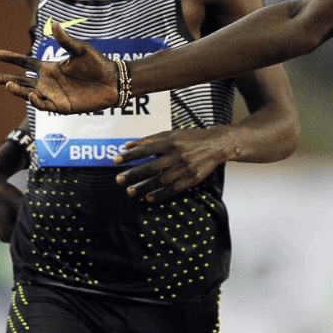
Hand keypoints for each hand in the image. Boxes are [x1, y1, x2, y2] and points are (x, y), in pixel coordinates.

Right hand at [0, 22, 118, 112]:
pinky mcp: (62, 107)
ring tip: (7, 84)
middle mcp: (48, 82)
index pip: (24, 63)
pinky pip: (44, 105)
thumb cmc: (98, 65)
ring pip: (28, 93)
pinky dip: (36, 101)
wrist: (114, 82)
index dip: (10, 58)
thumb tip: (54, 24)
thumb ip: (65, 40)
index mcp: (49, 67)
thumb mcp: (80, 50)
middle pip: (19, 81)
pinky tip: (32, 94)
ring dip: (17, 90)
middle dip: (2, 79)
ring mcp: (53, 95)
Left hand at [114, 128, 231, 202]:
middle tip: (118, 180)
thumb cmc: (191, 138)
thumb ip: (149, 139)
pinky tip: (149, 198)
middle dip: (134, 174)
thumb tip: (127, 145)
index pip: (145, 149)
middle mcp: (176, 155)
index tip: (116, 161)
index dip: (130, 155)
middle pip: (151, 167)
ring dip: (144, 187)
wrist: (217, 145)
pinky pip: (174, 189)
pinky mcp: (191, 178)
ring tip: (130, 191)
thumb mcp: (170, 134)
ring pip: (161, 180)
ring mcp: (184, 168)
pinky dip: (160, 194)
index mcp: (170, 142)